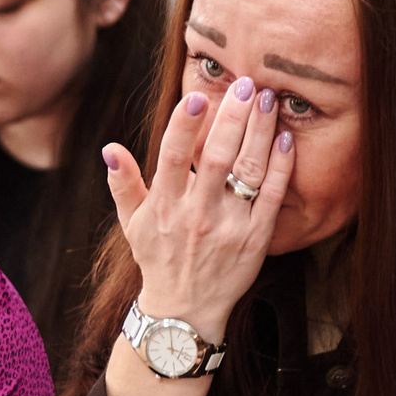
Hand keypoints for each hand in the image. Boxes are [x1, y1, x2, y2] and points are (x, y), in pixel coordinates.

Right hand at [104, 77, 294, 344]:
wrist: (184, 311)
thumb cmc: (158, 258)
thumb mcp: (132, 223)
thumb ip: (123, 183)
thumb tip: (110, 148)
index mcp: (165, 205)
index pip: (172, 157)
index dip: (184, 125)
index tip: (196, 94)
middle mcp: (197, 214)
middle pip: (216, 157)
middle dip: (232, 117)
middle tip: (247, 84)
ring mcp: (229, 227)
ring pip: (248, 171)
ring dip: (260, 132)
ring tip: (268, 100)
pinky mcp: (256, 239)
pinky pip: (273, 197)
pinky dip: (281, 166)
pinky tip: (285, 139)